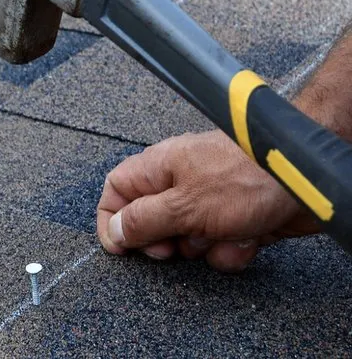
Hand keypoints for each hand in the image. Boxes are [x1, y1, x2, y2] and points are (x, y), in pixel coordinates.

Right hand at [97, 131, 319, 271]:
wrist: (304, 179)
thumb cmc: (246, 177)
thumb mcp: (184, 206)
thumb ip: (144, 220)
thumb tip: (114, 231)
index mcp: (158, 168)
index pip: (116, 191)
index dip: (112, 220)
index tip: (119, 247)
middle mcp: (180, 182)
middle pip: (152, 222)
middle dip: (165, 242)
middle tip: (173, 249)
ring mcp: (209, 200)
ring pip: (188, 240)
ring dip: (204, 248)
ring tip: (223, 234)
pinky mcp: (236, 217)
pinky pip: (219, 245)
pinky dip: (232, 248)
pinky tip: (248, 238)